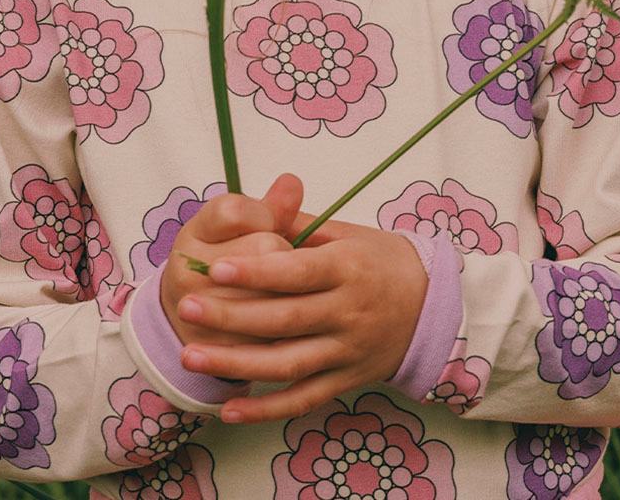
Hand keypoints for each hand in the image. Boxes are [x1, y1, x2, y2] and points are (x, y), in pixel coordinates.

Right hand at [160, 173, 304, 349]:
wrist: (186, 319)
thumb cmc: (221, 261)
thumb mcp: (234, 229)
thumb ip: (268, 207)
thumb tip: (293, 183)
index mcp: (195, 233)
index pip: (237, 210)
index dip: (264, 214)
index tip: (268, 222)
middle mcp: (190, 269)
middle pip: (264, 246)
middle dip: (283, 251)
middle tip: (278, 260)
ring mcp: (201, 312)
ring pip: (276, 290)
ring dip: (290, 289)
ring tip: (282, 290)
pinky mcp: (219, 346)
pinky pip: (274, 331)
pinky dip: (288, 327)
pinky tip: (285, 323)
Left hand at [178, 218, 428, 423]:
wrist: (433, 306)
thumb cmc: (380, 260)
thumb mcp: (345, 232)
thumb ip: (296, 224)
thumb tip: (251, 209)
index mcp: (347, 268)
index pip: (296, 272)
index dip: (255, 272)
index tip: (215, 267)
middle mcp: (348, 313)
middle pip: (284, 319)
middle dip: (232, 316)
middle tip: (186, 306)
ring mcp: (347, 352)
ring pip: (288, 364)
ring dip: (237, 364)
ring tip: (192, 356)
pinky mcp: (346, 380)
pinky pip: (303, 399)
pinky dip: (266, 408)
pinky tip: (229, 408)